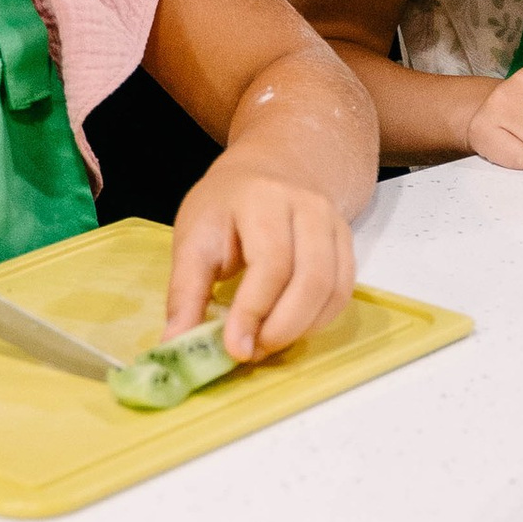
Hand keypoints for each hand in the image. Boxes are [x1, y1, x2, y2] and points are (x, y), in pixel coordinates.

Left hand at [164, 159, 356, 361]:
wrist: (273, 169)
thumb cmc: (226, 206)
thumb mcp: (193, 238)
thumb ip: (186, 292)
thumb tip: (175, 344)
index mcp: (263, 199)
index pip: (270, 262)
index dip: (253, 311)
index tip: (234, 348)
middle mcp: (307, 208)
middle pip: (310, 279)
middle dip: (281, 327)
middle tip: (251, 352)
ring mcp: (334, 225)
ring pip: (332, 289)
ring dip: (301, 329)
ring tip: (266, 343)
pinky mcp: (347, 244)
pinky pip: (342, 292)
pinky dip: (318, 321)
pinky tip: (290, 330)